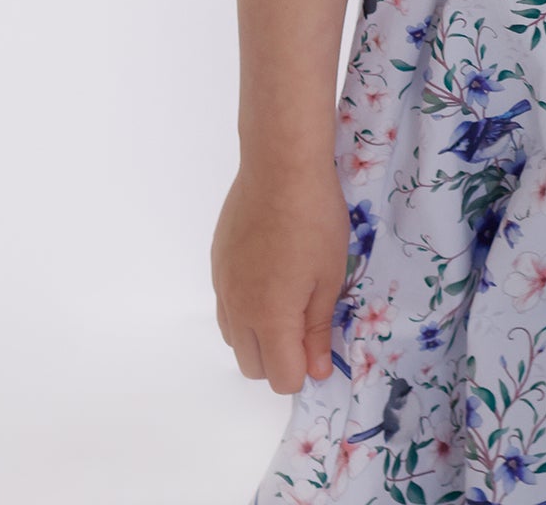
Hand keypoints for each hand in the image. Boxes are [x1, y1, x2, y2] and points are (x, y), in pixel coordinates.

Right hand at [212, 159, 350, 393]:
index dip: (306, 369)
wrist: (280, 167)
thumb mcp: (329, 276)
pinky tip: (269, 276)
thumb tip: (317, 370)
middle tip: (309, 323)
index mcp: (269, 319)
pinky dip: (245, 310)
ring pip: (234, 339)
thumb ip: (319, 329)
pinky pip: (226, 308)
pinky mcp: (217, 265)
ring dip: (259, 337)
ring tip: (289, 298)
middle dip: (281, 359)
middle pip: (253, 366)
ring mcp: (222, 287)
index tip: (322, 344)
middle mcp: (238, 311)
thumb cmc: (315, 220)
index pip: (281, 378)